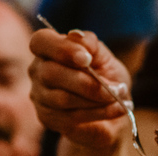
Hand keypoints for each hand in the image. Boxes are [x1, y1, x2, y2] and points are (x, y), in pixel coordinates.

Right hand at [29, 28, 131, 146]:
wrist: (113, 107)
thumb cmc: (105, 76)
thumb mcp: (104, 57)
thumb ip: (90, 44)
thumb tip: (76, 36)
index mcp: (48, 49)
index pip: (40, 42)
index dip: (62, 49)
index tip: (87, 59)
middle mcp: (38, 71)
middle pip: (51, 74)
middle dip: (88, 83)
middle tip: (117, 88)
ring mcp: (40, 96)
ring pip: (63, 99)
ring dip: (97, 100)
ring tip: (120, 98)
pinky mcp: (47, 118)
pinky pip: (71, 117)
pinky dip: (99, 113)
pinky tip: (117, 109)